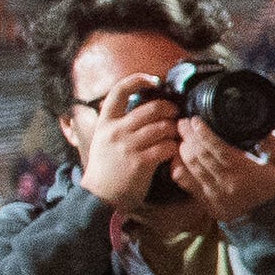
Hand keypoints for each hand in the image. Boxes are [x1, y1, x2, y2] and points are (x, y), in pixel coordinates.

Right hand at [73, 87, 182, 211]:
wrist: (98, 194)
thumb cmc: (106, 166)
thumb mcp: (103, 139)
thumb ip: (119, 123)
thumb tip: (141, 107)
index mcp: (106, 122)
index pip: (119, 91)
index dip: (138, 80)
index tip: (154, 80)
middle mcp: (115, 130)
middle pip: (152, 108)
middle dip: (170, 109)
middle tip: (176, 114)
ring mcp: (127, 146)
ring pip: (163, 127)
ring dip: (174, 131)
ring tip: (175, 136)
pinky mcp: (140, 162)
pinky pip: (167, 147)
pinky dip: (174, 148)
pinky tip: (173, 152)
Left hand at [171, 121, 274, 225]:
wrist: (267, 212)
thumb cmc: (273, 180)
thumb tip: (260, 127)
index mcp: (249, 173)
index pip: (219, 150)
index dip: (204, 134)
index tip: (195, 120)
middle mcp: (229, 186)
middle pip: (200, 156)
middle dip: (188, 136)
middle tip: (183, 122)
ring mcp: (214, 195)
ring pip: (189, 166)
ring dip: (182, 148)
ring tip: (181, 135)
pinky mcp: (204, 201)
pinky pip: (183, 180)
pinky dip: (177, 164)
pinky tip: (178, 154)